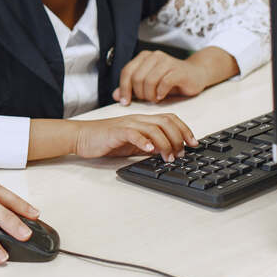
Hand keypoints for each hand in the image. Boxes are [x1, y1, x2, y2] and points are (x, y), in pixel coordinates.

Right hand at [72, 114, 196, 162]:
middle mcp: (138, 119)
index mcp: (143, 121)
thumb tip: (166, 152)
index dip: (185, 129)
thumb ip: (148, 144)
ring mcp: (128, 124)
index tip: (194, 143)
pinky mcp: (117, 132)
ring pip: (154, 128)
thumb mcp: (132, 143)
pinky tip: (150, 150)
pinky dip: (144, 141)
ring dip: (165, 143)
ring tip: (168, 157)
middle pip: (166, 121)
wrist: (82, 136)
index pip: (169, 119)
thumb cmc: (105, 140)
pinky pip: (133, 133)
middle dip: (179, 137)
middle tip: (182, 153)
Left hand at [112, 50, 212, 104]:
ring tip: (154, 99)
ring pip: (149, 81)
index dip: (124, 88)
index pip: (126, 72)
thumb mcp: (149, 84)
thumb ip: (132, 88)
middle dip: (139, 93)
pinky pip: (164, 83)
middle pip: (137, 78)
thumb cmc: (171, 79)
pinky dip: (160, 93)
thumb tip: (116, 96)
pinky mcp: (178, 70)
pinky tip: (162, 96)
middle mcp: (154, 56)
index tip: (125, 102)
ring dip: (150, 95)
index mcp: (144, 57)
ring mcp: (167, 62)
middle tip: (146, 100)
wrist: (196, 74)